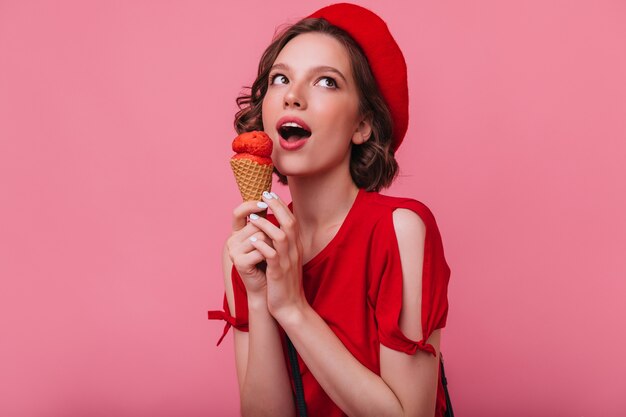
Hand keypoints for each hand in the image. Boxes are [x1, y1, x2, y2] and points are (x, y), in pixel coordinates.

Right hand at [226, 200, 274, 296]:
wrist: (269, 288)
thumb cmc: (271, 262)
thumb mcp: (269, 239)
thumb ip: (266, 221)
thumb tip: (272, 197)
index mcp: (237, 233)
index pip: (238, 212)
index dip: (250, 205)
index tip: (265, 201)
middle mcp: (232, 240)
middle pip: (256, 224)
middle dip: (271, 233)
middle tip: (274, 248)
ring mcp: (233, 251)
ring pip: (260, 235)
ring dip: (272, 244)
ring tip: (272, 256)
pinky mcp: (239, 262)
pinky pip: (261, 249)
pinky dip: (270, 255)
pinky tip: (269, 264)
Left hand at [247, 191, 307, 320]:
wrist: (291, 307)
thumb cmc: (285, 284)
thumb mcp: (287, 261)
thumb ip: (283, 245)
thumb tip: (274, 229)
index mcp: (296, 247)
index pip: (291, 220)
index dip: (281, 205)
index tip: (270, 194)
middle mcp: (294, 251)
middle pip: (289, 223)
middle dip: (276, 207)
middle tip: (264, 195)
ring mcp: (287, 261)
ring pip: (280, 236)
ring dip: (267, 225)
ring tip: (254, 218)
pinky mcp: (279, 273)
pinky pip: (272, 255)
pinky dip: (263, 246)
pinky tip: (253, 240)